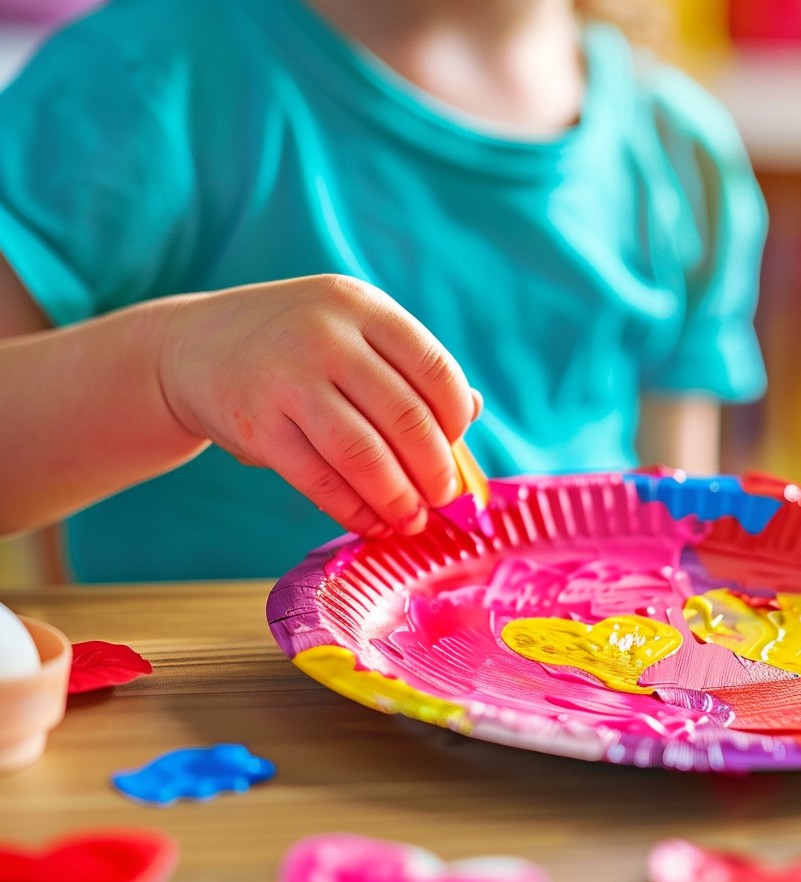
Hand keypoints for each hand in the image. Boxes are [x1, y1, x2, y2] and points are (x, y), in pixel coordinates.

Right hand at [158, 274, 478, 537]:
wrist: (193, 348)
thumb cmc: (295, 349)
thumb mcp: (352, 334)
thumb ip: (410, 367)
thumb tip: (475, 409)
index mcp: (362, 307)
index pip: (435, 370)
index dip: (456, 420)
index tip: (456, 449)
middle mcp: (327, 336)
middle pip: (406, 418)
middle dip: (434, 470)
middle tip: (442, 498)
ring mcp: (288, 379)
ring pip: (365, 455)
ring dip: (397, 498)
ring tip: (411, 520)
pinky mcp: (257, 425)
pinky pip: (320, 480)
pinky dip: (353, 510)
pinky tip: (371, 522)